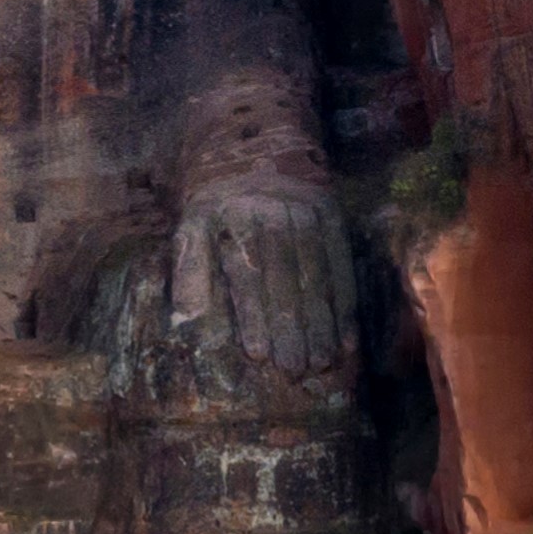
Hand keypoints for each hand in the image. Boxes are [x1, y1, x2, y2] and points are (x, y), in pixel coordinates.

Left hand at [170, 187, 354, 378]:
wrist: (248, 164)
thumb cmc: (216, 212)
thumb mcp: (190, 230)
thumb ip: (188, 270)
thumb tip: (185, 316)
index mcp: (237, 214)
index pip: (248, 272)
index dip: (254, 315)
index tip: (258, 354)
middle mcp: (277, 210)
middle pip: (287, 279)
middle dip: (292, 328)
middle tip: (295, 369)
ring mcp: (309, 211)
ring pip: (318, 275)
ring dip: (322, 324)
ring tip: (321, 363)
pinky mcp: (333, 216)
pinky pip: (342, 267)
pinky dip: (346, 306)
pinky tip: (347, 340)